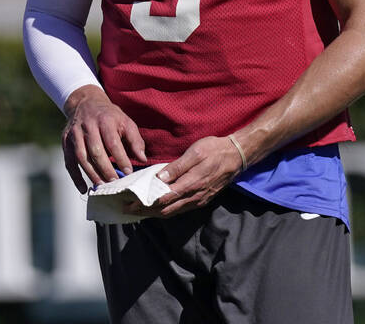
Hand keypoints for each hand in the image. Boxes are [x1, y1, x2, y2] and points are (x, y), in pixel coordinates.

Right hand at [61, 86, 146, 192]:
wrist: (86, 102)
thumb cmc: (110, 116)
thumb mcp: (125, 122)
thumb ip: (135, 140)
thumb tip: (142, 159)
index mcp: (105, 120)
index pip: (113, 142)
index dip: (121, 158)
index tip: (128, 172)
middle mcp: (88, 126)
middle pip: (96, 151)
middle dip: (106, 169)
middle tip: (115, 182)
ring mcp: (75, 133)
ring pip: (81, 157)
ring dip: (91, 174)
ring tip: (102, 186)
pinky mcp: (66, 141)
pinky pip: (69, 161)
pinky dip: (75, 177)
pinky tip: (83, 188)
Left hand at [130, 135, 245, 217]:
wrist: (237, 156)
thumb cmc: (214, 150)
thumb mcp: (195, 153)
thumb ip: (177, 167)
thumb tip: (159, 178)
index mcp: (190, 184)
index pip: (163, 199)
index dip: (145, 204)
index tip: (129, 204)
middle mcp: (194, 197)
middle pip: (166, 210)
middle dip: (145, 212)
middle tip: (128, 210)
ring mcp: (199, 200)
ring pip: (173, 212)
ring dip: (155, 213)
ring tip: (139, 211)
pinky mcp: (202, 200)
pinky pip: (181, 209)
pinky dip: (167, 210)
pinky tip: (159, 207)